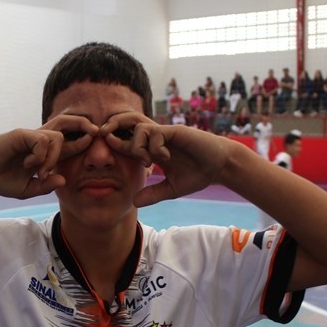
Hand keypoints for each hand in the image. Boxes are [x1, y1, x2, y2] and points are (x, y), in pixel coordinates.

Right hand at [0, 115, 95, 198]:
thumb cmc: (1, 180)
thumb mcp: (27, 189)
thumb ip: (45, 186)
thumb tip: (63, 179)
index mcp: (43, 152)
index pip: (68, 143)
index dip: (82, 143)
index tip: (92, 147)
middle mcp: (39, 140)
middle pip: (66, 125)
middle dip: (83, 126)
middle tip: (96, 133)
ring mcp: (30, 136)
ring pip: (57, 138)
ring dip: (53, 158)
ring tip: (40, 172)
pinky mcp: (22, 134)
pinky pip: (42, 141)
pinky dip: (40, 156)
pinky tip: (28, 165)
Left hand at [100, 113, 227, 206]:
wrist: (220, 167)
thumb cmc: (197, 175)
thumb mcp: (171, 189)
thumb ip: (153, 194)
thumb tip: (134, 203)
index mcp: (152, 149)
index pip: (127, 141)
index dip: (115, 144)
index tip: (109, 157)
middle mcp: (157, 138)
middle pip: (128, 123)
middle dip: (113, 129)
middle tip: (106, 140)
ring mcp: (166, 133)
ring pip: (140, 129)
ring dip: (138, 146)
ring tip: (148, 162)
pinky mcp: (176, 132)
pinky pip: (156, 134)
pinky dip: (156, 148)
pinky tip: (165, 158)